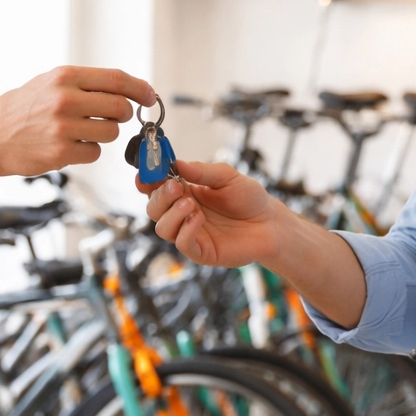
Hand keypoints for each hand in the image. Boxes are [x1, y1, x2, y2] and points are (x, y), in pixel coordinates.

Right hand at [0, 66, 154, 175]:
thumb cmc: (21, 109)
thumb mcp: (49, 83)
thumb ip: (85, 84)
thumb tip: (127, 89)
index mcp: (65, 76)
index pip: (117, 79)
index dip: (140, 89)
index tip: (150, 97)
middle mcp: (65, 99)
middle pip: (120, 108)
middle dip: (123, 115)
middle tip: (111, 118)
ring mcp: (63, 127)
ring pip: (111, 133)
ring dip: (103, 135)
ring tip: (80, 132)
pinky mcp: (61, 152)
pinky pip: (95, 153)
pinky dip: (88, 151)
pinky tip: (69, 146)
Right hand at [142, 160, 281, 267]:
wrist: (270, 223)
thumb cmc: (249, 199)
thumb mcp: (227, 177)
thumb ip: (203, 171)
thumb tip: (177, 163)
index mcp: (184, 193)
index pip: (155, 188)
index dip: (147, 181)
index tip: (145, 174)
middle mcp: (183, 213)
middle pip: (153, 209)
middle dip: (159, 197)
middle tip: (175, 186)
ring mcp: (190, 233)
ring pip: (163, 228)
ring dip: (172, 214)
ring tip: (192, 204)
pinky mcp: (201, 251)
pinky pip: (182, 244)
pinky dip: (185, 231)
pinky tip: (198, 219)